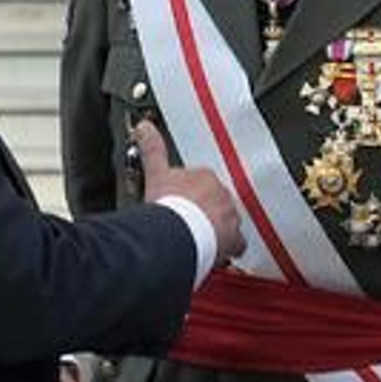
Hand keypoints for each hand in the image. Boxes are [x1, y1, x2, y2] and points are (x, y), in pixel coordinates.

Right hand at [137, 121, 245, 262]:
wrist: (176, 233)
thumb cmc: (166, 206)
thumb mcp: (155, 174)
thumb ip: (151, 148)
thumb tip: (144, 127)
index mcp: (205, 176)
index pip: (203, 184)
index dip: (192, 197)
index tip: (183, 205)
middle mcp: (222, 195)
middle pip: (216, 204)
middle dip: (206, 213)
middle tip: (189, 224)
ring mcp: (230, 217)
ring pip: (227, 223)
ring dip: (217, 231)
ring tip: (199, 240)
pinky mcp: (234, 239)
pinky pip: (237, 244)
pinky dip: (228, 250)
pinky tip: (216, 255)